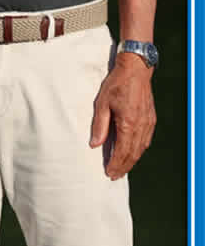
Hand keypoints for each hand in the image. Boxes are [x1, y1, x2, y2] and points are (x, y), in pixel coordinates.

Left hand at [90, 53, 155, 179]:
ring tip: (122, 168)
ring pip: (141, 149)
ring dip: (132, 160)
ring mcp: (148, 123)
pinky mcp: (151, 119)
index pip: (122, 151)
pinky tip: (133, 153)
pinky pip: (145, 140)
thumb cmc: (117, 84)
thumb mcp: (102, 103)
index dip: (115, 164)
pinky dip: (138, 150)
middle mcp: (141, 126)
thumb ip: (99, 125)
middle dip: (123, 167)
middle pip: (133, 154)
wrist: (136, 69)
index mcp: (128, 123)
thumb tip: (94, 144)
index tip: (108, 173)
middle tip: (114, 176)